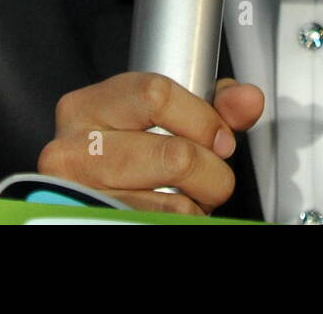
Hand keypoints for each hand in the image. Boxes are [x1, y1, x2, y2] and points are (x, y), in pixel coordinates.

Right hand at [37, 72, 264, 214]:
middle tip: (210, 175)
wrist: (86, 195)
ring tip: (185, 196)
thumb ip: (215, 104)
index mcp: (88, 107)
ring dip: (195, 205)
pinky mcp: (88, 224)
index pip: (157, 96)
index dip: (204, 119)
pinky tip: (166, 212)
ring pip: (170, 205)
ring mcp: (79, 196)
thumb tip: (249, 100)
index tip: (220, 138)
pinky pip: (156, 226)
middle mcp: (73, 151)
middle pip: (175, 156)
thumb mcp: (168, 113)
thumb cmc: (130, 148)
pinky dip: (177, 222)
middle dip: (210, 171)